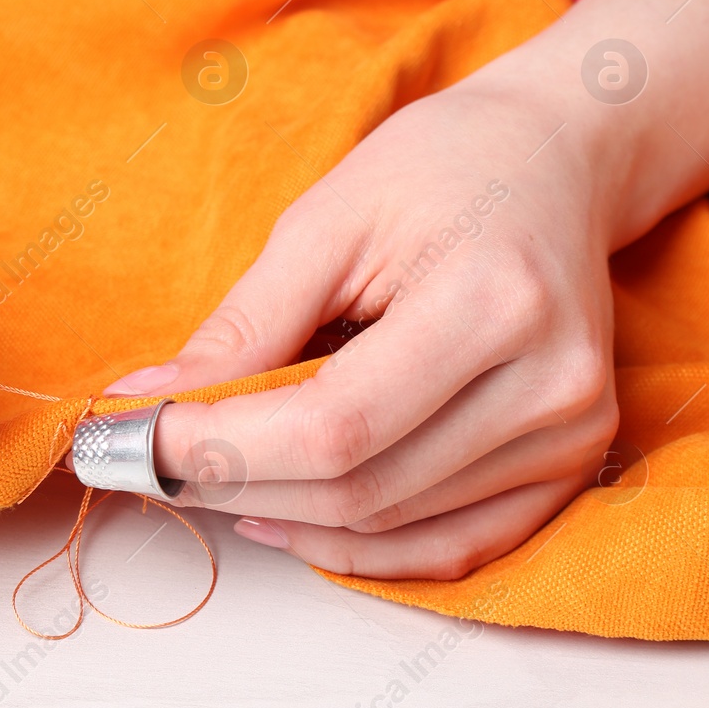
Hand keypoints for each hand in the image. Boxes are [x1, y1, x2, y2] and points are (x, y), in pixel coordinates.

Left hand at [97, 0, 708, 580]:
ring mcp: (571, 434)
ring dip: (283, 514)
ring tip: (205, 478)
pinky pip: (453, 546)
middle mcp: (550, 385)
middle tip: (152, 460)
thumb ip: (243, 324)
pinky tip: (283, 514)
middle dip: (234, 483)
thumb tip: (146, 399)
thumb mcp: (326, 219)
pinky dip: (359, 547)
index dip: (223, 446)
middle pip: (361, 488)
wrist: (552, 160)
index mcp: (491, 302)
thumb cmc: (436, 168)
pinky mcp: (571, 461)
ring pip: (393, 525)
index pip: (335, 425)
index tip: (138, 435)